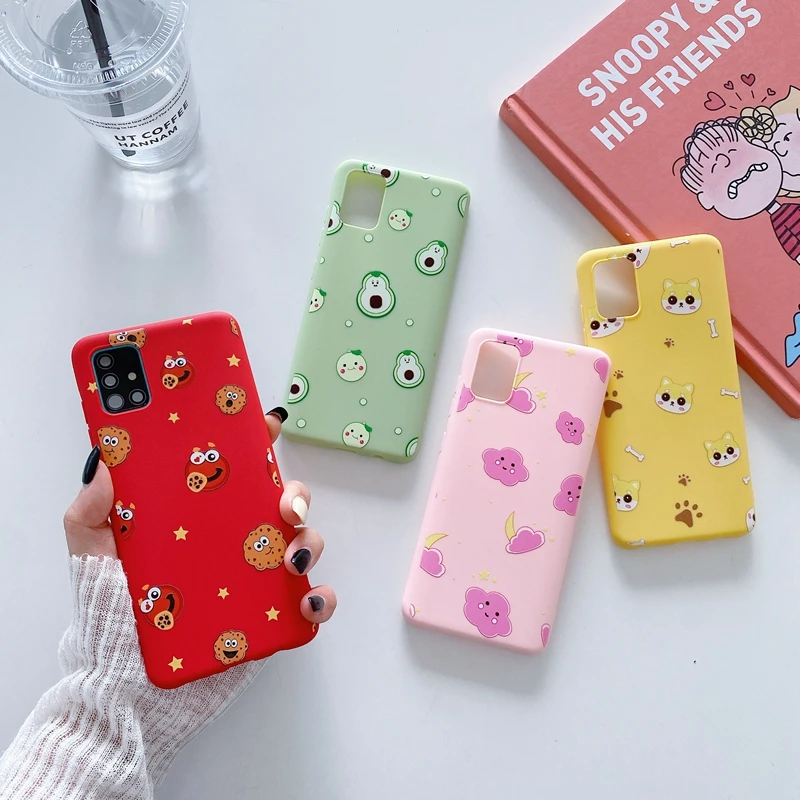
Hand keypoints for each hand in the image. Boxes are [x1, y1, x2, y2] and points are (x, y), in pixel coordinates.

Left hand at [63, 408, 335, 623]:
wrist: (123, 685)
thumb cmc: (111, 614)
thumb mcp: (92, 556)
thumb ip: (90, 512)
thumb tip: (105, 464)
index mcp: (201, 518)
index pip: (236, 471)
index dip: (256, 443)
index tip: (266, 424)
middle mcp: (234, 542)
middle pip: (280, 502)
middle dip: (296, 493)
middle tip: (285, 503)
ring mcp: (255, 578)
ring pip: (302, 544)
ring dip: (310, 542)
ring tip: (291, 558)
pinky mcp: (269, 617)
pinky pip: (308, 603)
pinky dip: (319, 600)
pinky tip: (306, 601)